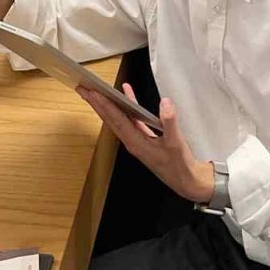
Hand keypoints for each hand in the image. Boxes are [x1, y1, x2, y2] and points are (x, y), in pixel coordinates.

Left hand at [77, 83, 213, 202]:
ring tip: (96, 90)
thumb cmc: (180, 165)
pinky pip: (131, 119)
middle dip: (97, 104)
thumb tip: (165, 102)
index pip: (116, 120)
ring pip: (117, 119)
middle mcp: (132, 141)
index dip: (104, 105)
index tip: (92, 92)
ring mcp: (136, 140)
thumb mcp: (176, 143)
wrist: (186, 181)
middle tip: (83, 88)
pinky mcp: (143, 139)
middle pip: (110, 119)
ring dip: (107, 105)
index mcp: (136, 142)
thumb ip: (170, 122)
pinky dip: (127, 106)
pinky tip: (127, 94)